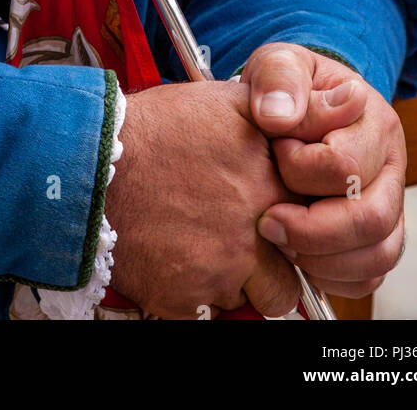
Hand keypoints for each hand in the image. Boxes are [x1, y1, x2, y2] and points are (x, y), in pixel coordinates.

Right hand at [104, 79, 300, 319]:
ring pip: (254, 300)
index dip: (296, 226)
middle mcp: (258, 231)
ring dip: (236, 283)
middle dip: (270, 267)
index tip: (275, 221)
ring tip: (203, 249)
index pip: (313, 224)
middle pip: (289, 277)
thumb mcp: (225, 102)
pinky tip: (176, 258)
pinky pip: (210, 314)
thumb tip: (322, 118)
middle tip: (239, 245)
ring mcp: (224, 270)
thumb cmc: (155, 129)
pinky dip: (197, 295)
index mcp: (272, 184)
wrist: (93, 161)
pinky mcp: (189, 300)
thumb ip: (279, 118)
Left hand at [240, 43, 405, 299]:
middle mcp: (392, 164)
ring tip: (280, 242)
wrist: (298, 104)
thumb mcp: (278, 65)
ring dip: (322, 260)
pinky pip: (371, 274)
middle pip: (370, 218)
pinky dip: (335, 279)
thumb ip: (277, 79)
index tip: (272, 150)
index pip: (344, 164)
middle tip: (266, 222)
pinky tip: (298, 259)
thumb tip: (278, 117)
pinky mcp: (379, 235)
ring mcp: (390, 202)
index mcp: (371, 119)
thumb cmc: (287, 87)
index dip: (298, 168)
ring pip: (378, 253)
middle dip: (310, 230)